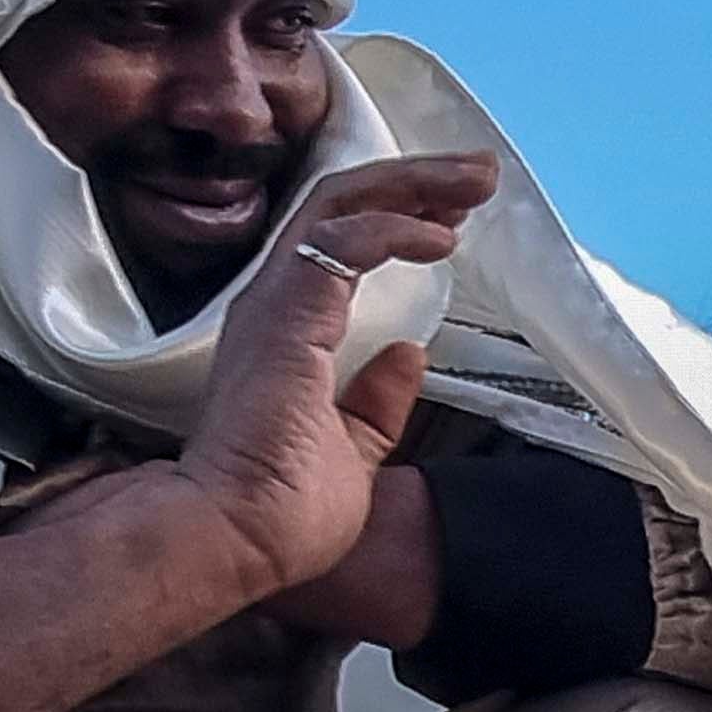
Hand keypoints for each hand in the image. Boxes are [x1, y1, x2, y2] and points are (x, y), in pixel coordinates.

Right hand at [166, 153, 494, 595]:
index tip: (455, 216)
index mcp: (286, 330)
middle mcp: (274, 303)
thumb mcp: (350, 451)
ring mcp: (275, 302)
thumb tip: (407, 357)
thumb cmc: (275, 512)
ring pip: (341, 205)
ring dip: (414, 186)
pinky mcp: (286, 313)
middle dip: (416, 183)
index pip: (341, 244)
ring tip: (474, 180)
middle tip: (478, 174)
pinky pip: (342, 240)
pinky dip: (395, 227)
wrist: (233, 538)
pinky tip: (440, 237)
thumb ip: (374, 403)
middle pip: (344, 207)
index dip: (400, 218)